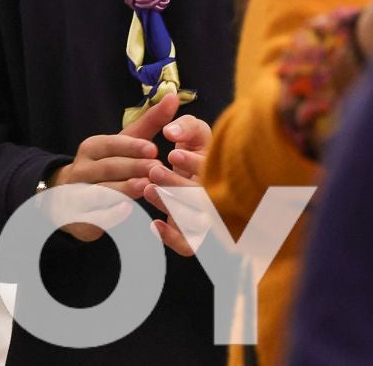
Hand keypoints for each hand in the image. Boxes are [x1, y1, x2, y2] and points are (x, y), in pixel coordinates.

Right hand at [46, 94, 179, 240]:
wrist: (70, 198)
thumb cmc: (108, 165)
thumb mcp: (125, 143)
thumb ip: (150, 123)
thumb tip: (173, 96)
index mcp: (93, 148)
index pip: (112, 144)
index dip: (131, 147)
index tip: (153, 148)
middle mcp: (82, 168)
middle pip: (108, 167)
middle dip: (132, 167)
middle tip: (157, 168)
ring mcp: (77, 193)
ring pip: (101, 190)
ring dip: (123, 188)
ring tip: (146, 187)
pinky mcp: (80, 216)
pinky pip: (95, 215)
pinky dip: (110, 213)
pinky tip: (128, 210)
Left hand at [143, 113, 211, 255]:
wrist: (186, 169)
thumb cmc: (195, 148)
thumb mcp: (194, 131)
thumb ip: (185, 127)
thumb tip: (171, 132)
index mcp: (224, 173)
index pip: (216, 173)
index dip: (195, 165)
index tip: (172, 154)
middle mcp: (221, 198)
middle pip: (204, 199)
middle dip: (177, 185)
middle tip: (154, 171)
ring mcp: (209, 219)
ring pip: (194, 221)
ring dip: (171, 206)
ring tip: (148, 188)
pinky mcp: (194, 235)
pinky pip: (188, 246)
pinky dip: (172, 238)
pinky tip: (154, 223)